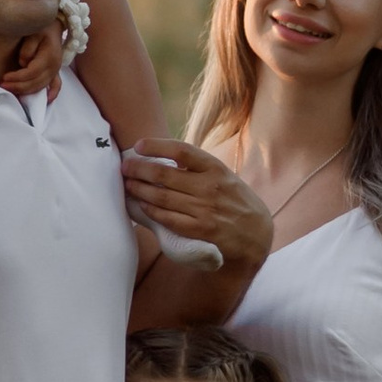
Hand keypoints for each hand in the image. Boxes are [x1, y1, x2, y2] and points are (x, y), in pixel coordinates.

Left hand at [0, 23, 63, 99]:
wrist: (54, 25)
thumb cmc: (42, 27)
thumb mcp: (33, 33)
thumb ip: (27, 48)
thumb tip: (23, 63)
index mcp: (49, 57)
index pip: (31, 72)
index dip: (17, 77)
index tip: (4, 77)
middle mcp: (54, 67)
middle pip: (35, 83)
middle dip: (18, 86)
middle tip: (3, 85)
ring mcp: (56, 71)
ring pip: (41, 87)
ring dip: (26, 91)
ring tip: (12, 90)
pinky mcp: (55, 72)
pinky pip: (56, 85)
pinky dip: (52, 94)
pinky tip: (46, 100)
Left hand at [121, 136, 271, 275]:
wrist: (256, 235)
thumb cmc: (235, 202)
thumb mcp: (224, 177)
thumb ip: (199, 168)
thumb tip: (163, 157)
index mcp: (215, 169)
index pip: (181, 151)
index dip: (157, 146)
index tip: (139, 145)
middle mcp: (210, 187)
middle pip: (164, 174)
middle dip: (139, 168)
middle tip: (125, 167)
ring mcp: (204, 210)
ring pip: (161, 196)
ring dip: (140, 190)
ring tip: (128, 185)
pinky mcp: (200, 231)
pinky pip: (168, 219)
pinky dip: (151, 211)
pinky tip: (142, 206)